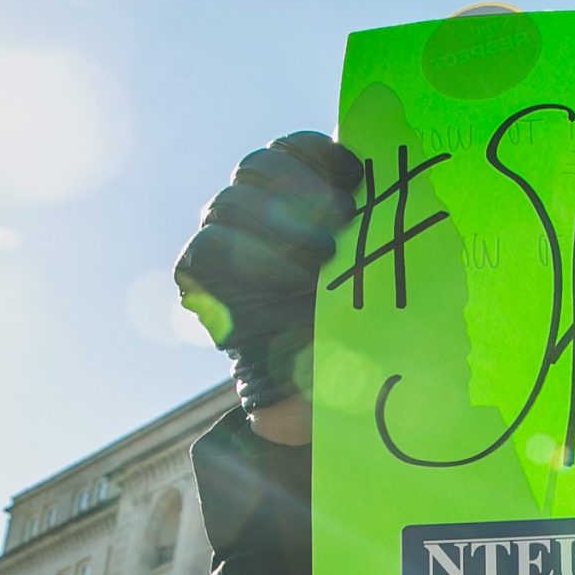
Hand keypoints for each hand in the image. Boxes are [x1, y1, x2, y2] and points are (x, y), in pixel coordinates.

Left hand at [174, 132, 363, 439]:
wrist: (367, 330)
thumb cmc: (333, 369)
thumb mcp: (307, 398)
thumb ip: (287, 413)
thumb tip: (274, 426)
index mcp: (219, 290)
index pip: (208, 250)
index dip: (250, 254)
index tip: (304, 272)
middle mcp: (232, 240)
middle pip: (230, 203)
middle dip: (279, 218)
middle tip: (331, 241)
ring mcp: (266, 203)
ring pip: (256, 170)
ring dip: (299, 184)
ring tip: (347, 211)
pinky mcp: (306, 177)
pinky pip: (294, 148)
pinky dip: (319, 152)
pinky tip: (354, 173)